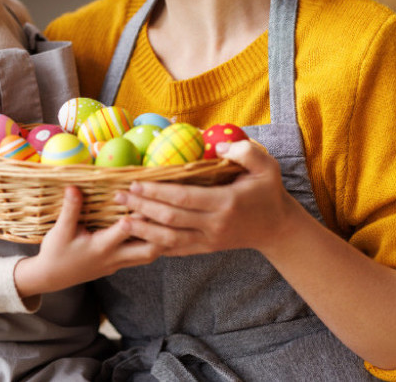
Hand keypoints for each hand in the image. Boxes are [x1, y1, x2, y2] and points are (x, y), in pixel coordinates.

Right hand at [13, 186, 160, 297]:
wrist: (51, 278)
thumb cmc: (56, 253)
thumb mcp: (60, 231)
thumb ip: (70, 209)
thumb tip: (73, 187)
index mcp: (101, 247)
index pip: (126, 231)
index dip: (137, 214)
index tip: (144, 197)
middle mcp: (114, 257)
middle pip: (149, 250)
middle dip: (161, 232)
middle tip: (169, 211)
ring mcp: (118, 263)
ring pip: (150, 256)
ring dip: (160, 239)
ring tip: (168, 220)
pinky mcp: (117, 265)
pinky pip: (141, 257)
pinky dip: (152, 245)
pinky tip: (156, 231)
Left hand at [113, 140, 304, 255]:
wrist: (278, 228)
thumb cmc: (268, 192)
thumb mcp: (266, 166)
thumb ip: (244, 152)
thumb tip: (219, 146)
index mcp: (225, 203)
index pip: (184, 198)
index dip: (157, 192)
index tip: (135, 182)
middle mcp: (214, 225)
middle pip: (170, 219)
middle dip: (142, 207)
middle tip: (118, 196)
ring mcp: (209, 240)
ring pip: (169, 239)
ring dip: (143, 230)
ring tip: (121, 219)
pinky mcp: (206, 248)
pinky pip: (176, 250)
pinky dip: (155, 244)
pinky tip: (138, 237)